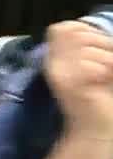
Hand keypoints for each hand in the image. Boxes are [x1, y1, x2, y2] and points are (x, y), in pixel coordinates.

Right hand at [44, 19, 112, 139]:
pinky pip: (88, 65)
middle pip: (76, 34)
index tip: (102, 49)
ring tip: (107, 76)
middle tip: (108, 66)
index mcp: (55, 57)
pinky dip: (103, 71)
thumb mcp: (96, 64)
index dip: (87, 31)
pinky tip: (103, 82)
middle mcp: (51, 63)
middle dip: (101, 44)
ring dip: (106, 60)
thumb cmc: (102, 96)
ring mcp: (57, 74)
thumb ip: (92, 47)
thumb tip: (101, 35)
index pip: (63, 28)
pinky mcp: (67, 86)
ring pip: (86, 49)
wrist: (96, 130)